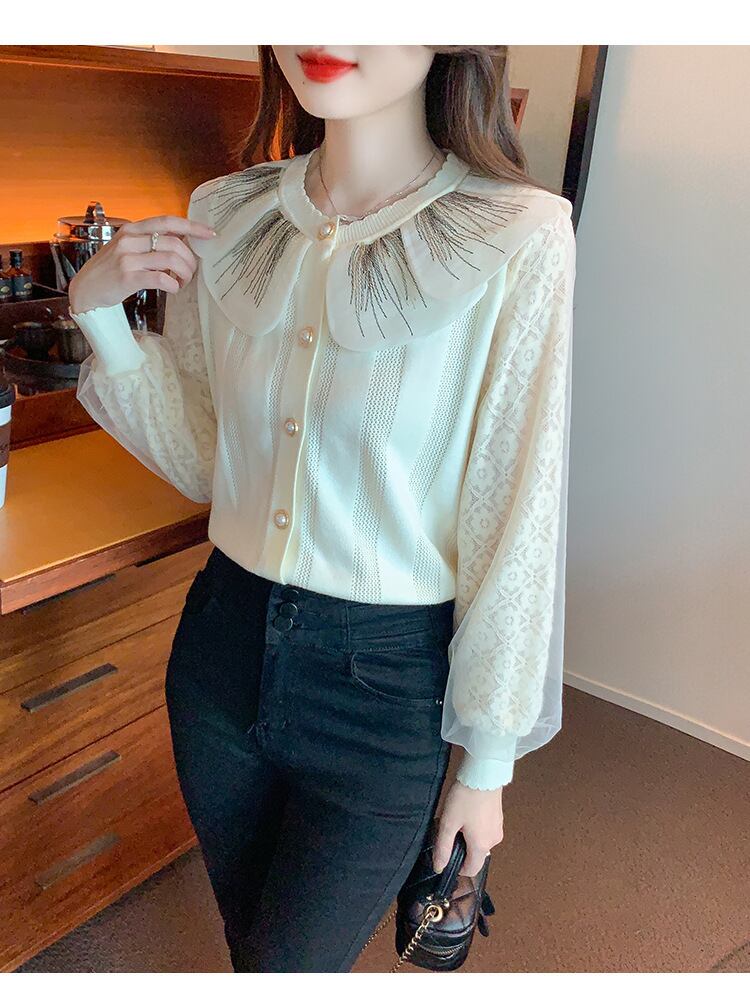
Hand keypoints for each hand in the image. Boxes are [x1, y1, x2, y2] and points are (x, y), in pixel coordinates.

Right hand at [67, 214, 215, 314]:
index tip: (210, 233)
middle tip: (190, 273)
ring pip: (171, 260)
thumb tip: (182, 241)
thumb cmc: (111, 269)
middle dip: (190, 260)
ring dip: (184, 274)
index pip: (168, 221)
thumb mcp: (127, 247)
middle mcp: (130, 240)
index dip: (192, 226)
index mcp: (133, 229)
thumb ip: (149, 241)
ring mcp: (128, 258)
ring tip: (182, 282)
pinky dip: (173, 285)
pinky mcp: (128, 277)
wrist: (85, 289)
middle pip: (174, 244)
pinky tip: (172, 288)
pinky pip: (161, 278)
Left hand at [433, 780, 503, 876]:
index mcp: (481, 846)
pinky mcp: (499, 818)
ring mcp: (498, 828)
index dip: (457, 867)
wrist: (484, 774)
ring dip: (468, 836)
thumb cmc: (465, 798)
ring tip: (458, 817)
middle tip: (450, 829)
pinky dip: (476, 827)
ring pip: (480, 842)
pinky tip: (468, 811)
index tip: (447, 852)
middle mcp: (494, 841)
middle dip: (461, 847)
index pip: (471, 870)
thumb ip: (443, 848)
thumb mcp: (449, 823)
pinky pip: (485, 830)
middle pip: (475, 855)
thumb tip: (439, 868)